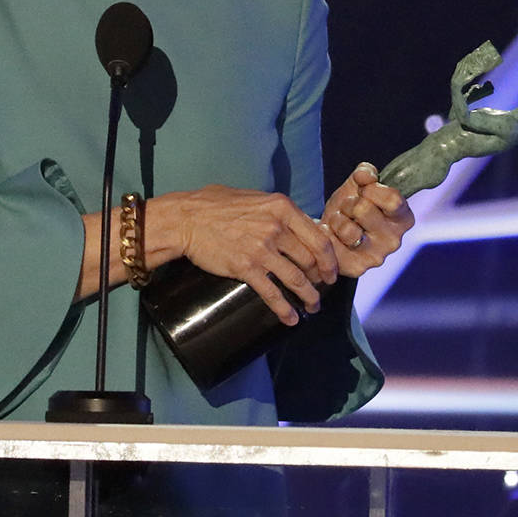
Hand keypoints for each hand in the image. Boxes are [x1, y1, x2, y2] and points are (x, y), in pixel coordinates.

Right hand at [144, 185, 338, 326]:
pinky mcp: (246, 268)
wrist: (187, 219)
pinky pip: (272, 293)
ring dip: (309, 297)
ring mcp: (262, 249)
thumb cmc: (215, 205)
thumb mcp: (254, 198)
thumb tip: (295, 224)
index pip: (318, 237)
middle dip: (321, 279)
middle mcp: (276, 228)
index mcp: (282, 208)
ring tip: (313, 306)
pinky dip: (285, 309)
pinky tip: (291, 318)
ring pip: (297, 279)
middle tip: (322, 288)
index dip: (330, 258)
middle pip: (311, 260)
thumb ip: (276, 211)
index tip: (331, 270)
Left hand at [320, 163, 413, 276]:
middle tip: (348, 209)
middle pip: (363, 209)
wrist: (330, 232)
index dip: (371, 189)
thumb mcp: (358, 185)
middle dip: (349, 203)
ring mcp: (376, 257)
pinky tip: (331, 235)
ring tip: (339, 223)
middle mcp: (394, 241)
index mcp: (403, 218)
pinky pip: (332, 244)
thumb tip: (365, 175)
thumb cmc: (350, 206)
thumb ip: (365, 174)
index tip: (364, 190)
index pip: (392, 199)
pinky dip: (326, 234)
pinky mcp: (355, 268)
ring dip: (336, 220)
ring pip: (347, 229)